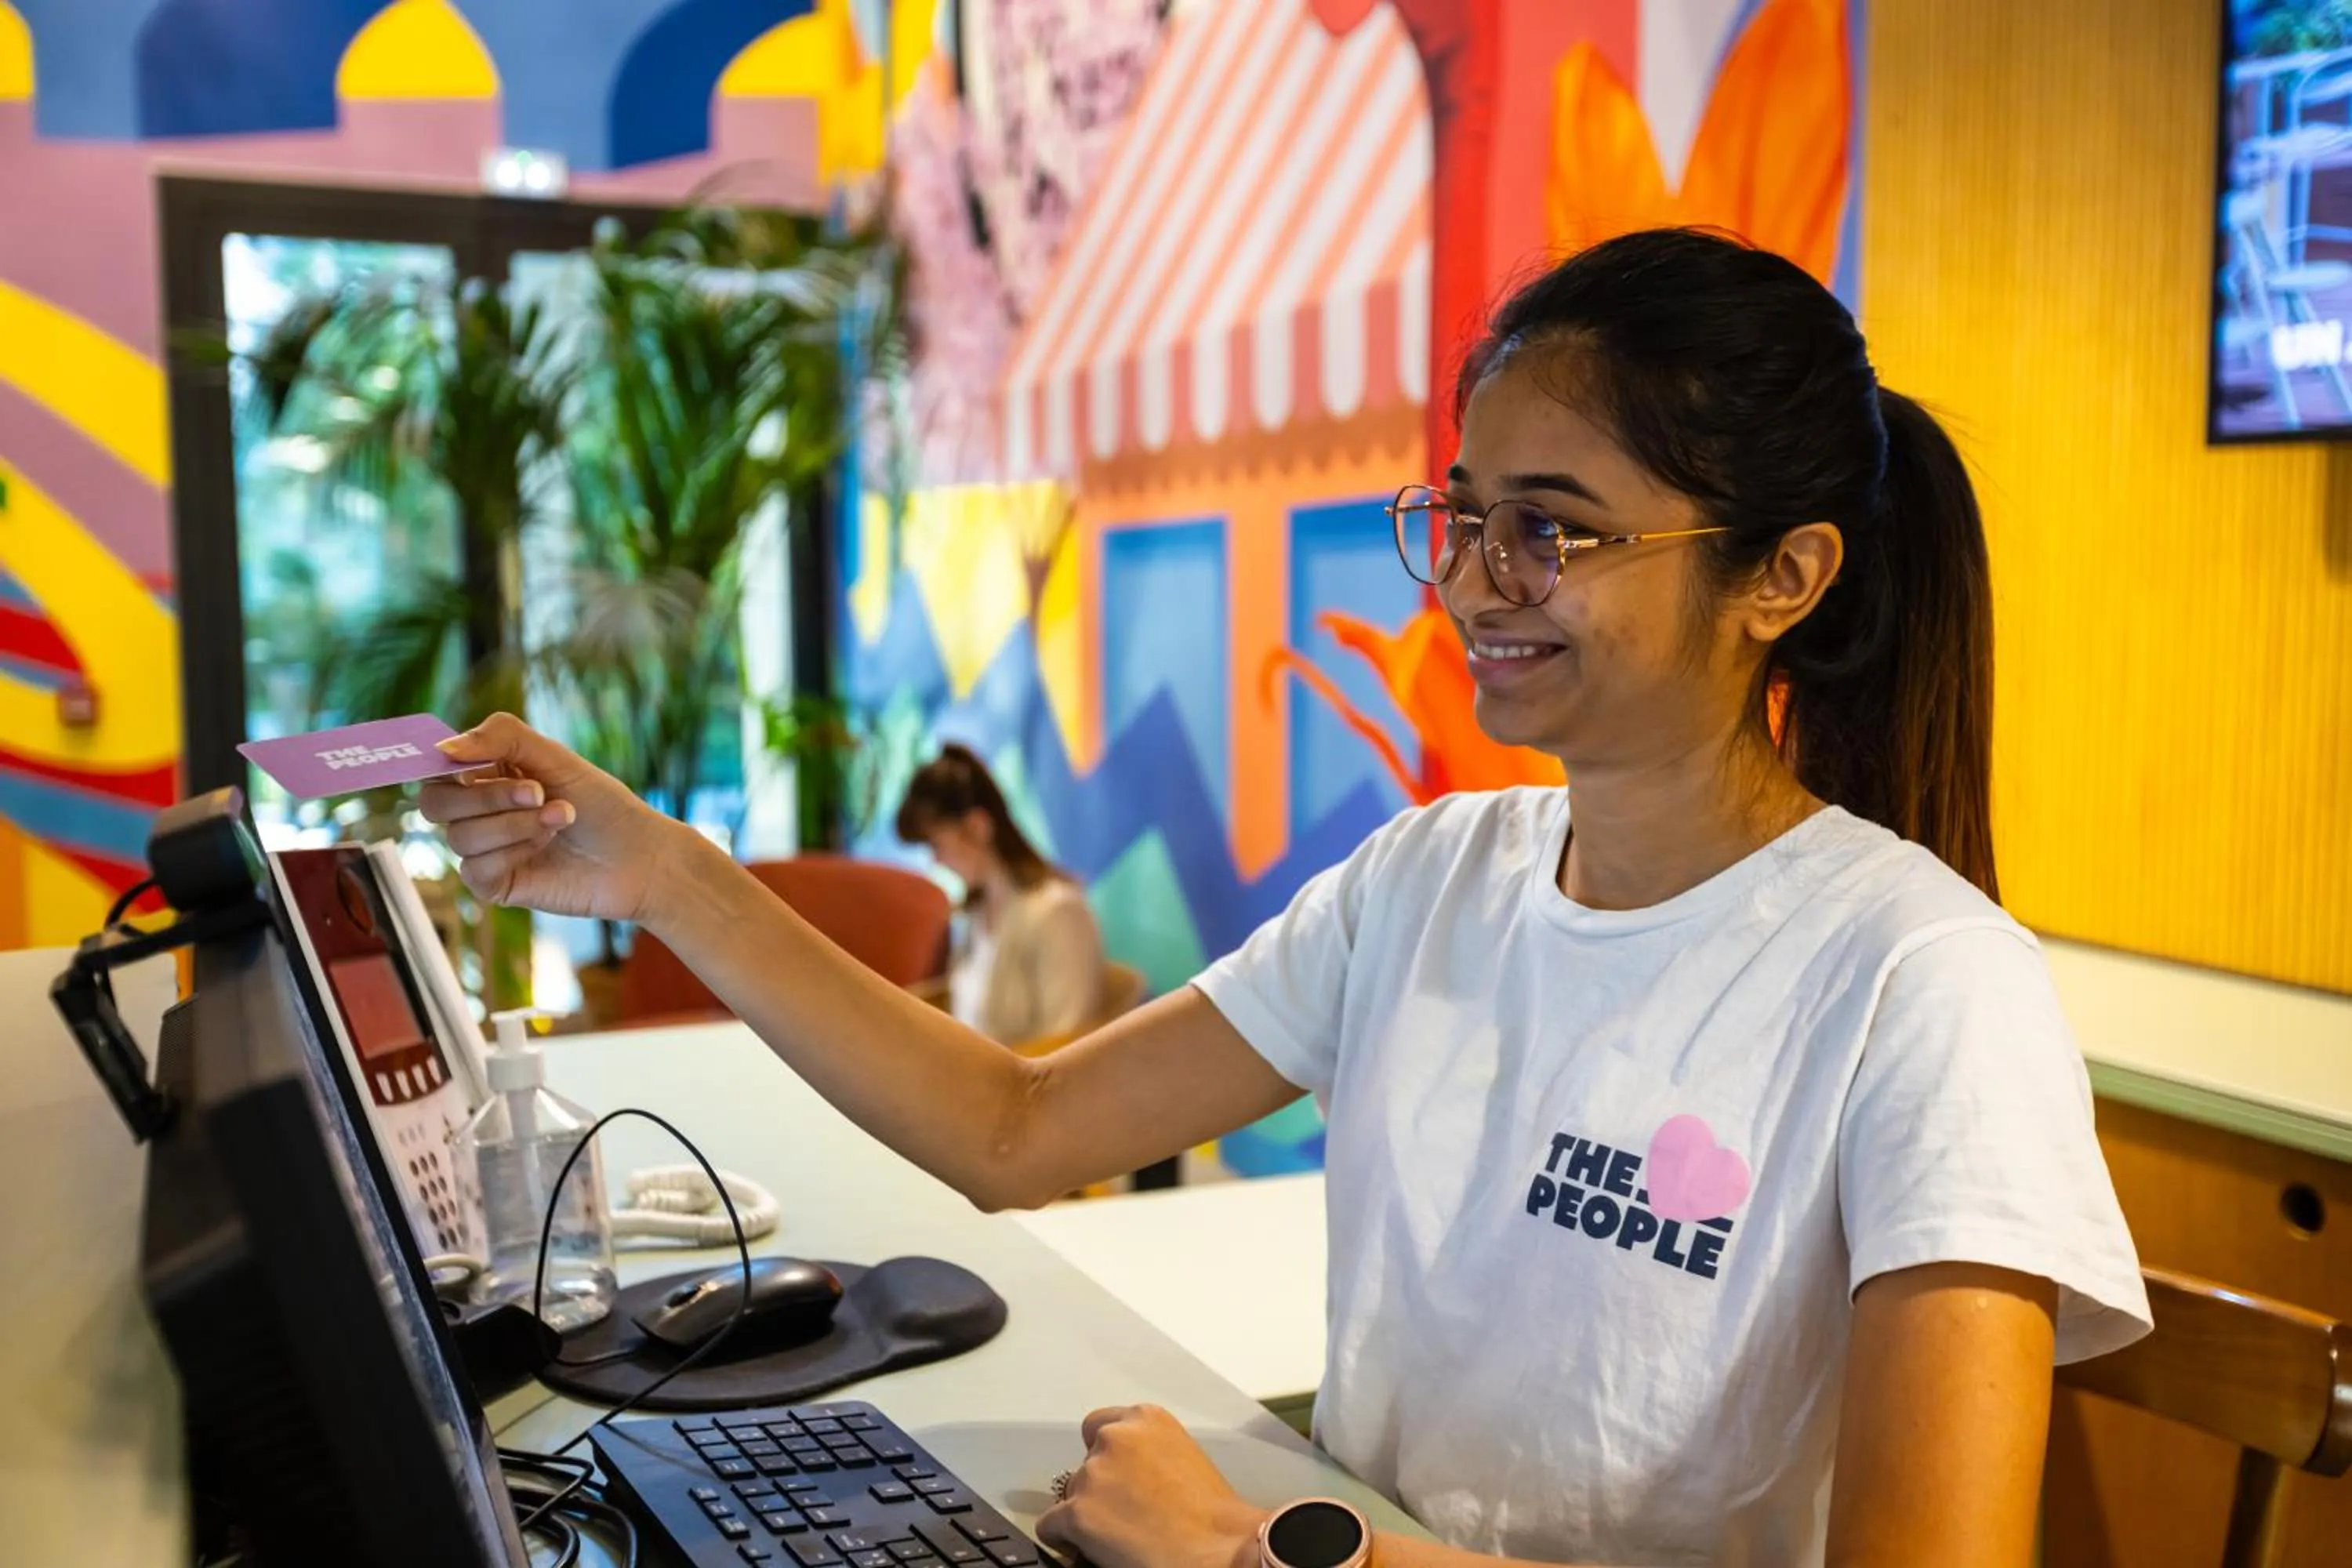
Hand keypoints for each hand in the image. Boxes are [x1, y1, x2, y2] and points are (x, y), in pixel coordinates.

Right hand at [418, 713, 701, 927]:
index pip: (437, 767)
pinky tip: (546, 847)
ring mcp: (486, 849)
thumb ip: (501, 739)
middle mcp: (479, 811)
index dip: (441, 764)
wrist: (640, 856)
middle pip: (435, 803)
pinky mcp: (496, 884)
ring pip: (459, 836)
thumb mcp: (555, 758)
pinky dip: (512, 852)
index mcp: (487, 773)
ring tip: (562, 817)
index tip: (465, 764)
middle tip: (537, 792)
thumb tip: (443, 750)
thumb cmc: (603, 804)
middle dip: (486, 796)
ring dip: (514, 824)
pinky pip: (474, 869)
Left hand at [1035, 1406, 1265, 1567]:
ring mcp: (1093, 1475)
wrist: (1221, 1549)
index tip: (1114, 1476)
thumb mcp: (1183, 1455)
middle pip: (1084, 1463)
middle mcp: (1114, 1437)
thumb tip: (1128, 1473)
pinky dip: (1066, 1539)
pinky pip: (1051, 1526)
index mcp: (1145, 1418)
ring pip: (1069, 1495)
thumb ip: (1149, 1452)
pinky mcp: (1078, 1513)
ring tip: (1119, 1535)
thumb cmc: (1214, 1514)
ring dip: (1086, 1512)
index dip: (1105, 1456)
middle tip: (1123, 1513)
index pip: (1099, 1426)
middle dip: (1098, 1486)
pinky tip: (1094, 1548)